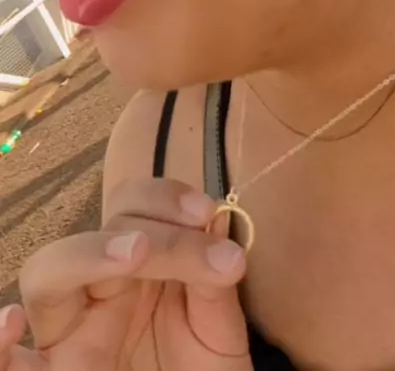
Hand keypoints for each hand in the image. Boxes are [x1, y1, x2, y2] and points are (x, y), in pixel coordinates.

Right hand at [0, 179, 252, 370]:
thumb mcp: (216, 326)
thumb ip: (212, 279)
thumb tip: (213, 217)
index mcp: (133, 269)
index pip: (131, 208)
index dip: (164, 197)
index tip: (207, 211)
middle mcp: (94, 293)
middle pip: (96, 231)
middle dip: (142, 224)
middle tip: (191, 230)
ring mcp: (70, 337)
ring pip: (46, 275)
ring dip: (87, 254)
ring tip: (135, 253)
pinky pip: (11, 365)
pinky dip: (0, 347)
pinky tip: (11, 325)